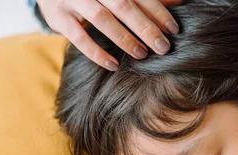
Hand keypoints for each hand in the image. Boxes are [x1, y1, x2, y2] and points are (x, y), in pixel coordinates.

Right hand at [36, 0, 180, 70]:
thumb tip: (178, 2)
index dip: (158, 11)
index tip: (174, 29)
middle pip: (123, 5)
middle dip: (145, 27)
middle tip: (163, 47)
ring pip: (102, 18)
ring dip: (124, 38)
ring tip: (142, 55)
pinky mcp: (58, 17)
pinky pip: (79, 37)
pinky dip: (97, 53)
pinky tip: (113, 65)